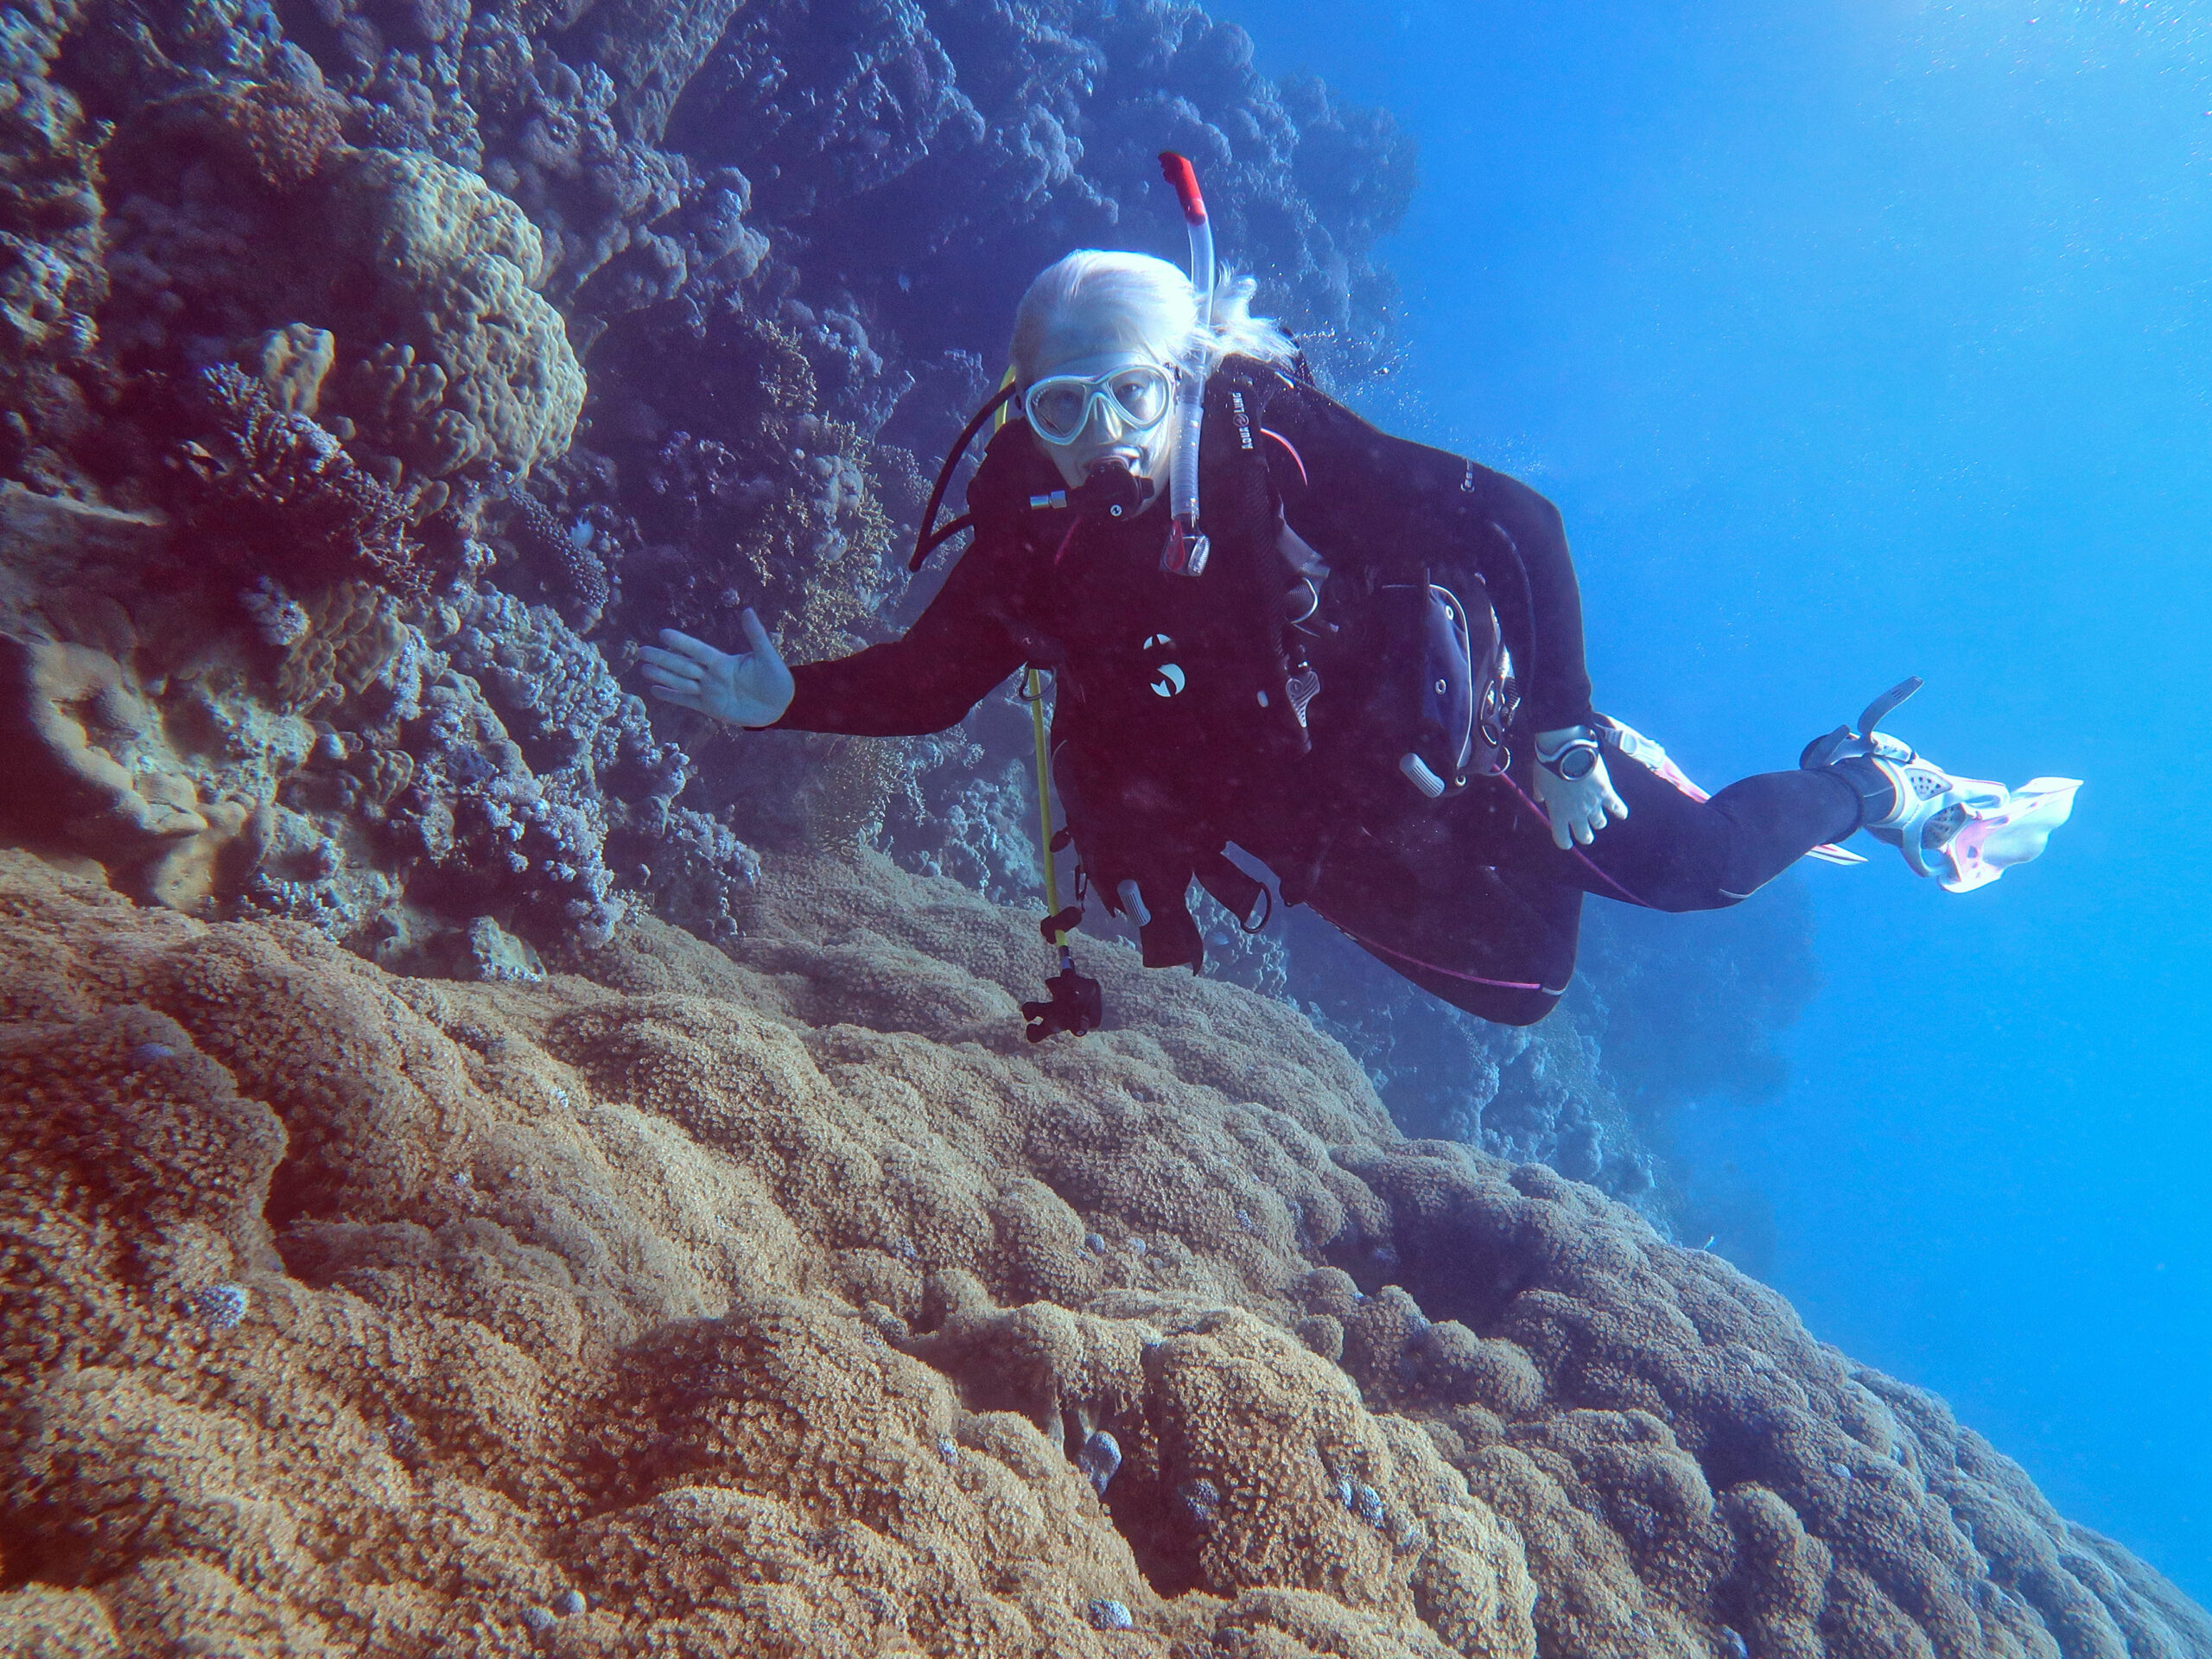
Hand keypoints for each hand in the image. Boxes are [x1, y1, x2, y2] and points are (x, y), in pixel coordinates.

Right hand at [637, 610, 794, 726]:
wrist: (782, 705)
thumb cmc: (776, 679)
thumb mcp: (767, 657)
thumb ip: (756, 636)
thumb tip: (748, 610)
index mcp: (723, 661)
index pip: (698, 650)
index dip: (682, 643)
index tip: (663, 634)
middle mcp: (712, 675)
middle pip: (683, 666)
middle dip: (663, 659)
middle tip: (641, 651)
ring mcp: (710, 691)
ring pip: (682, 683)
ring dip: (663, 676)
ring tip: (644, 669)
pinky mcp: (711, 708)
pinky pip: (687, 701)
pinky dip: (672, 697)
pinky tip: (655, 690)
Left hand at [1532, 725, 1628, 849]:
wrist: (1567, 751)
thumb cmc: (1549, 766)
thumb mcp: (1538, 781)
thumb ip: (1540, 793)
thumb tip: (1539, 798)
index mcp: (1558, 813)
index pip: (1562, 839)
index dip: (1564, 842)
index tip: (1567, 841)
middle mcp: (1576, 813)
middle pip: (1585, 836)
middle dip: (1585, 836)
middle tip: (1586, 833)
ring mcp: (1593, 804)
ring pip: (1600, 823)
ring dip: (1599, 821)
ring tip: (1599, 817)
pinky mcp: (1606, 792)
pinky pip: (1618, 807)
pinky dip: (1620, 811)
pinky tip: (1621, 813)